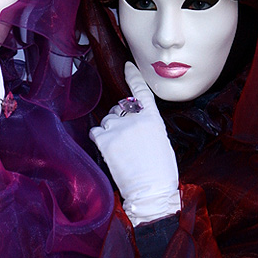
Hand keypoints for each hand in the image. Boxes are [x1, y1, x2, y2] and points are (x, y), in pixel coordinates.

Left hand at [89, 62, 180, 225]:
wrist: (151, 191)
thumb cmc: (161, 171)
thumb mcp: (161, 141)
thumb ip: (147, 126)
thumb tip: (136, 123)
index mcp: (153, 118)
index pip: (142, 92)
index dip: (133, 77)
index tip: (127, 66)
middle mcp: (135, 118)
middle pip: (120, 109)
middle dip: (119, 119)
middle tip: (126, 140)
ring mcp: (118, 128)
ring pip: (107, 120)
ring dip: (109, 130)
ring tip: (120, 150)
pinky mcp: (105, 140)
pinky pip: (95, 131)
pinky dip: (99, 138)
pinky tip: (108, 150)